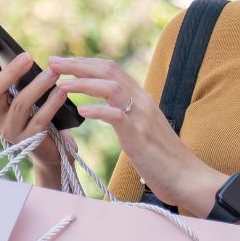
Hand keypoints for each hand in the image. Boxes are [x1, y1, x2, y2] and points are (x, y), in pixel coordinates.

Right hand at [0, 27, 70, 166]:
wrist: (50, 150)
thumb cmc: (36, 113)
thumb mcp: (23, 91)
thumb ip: (16, 74)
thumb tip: (15, 47)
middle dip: (10, 72)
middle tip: (28, 56)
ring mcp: (9, 130)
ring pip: (20, 104)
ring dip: (38, 86)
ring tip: (54, 71)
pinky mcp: (28, 141)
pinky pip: (40, 120)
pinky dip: (52, 104)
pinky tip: (62, 91)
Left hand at [47, 54, 223, 211]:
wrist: (187, 178)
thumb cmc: (162, 159)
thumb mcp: (141, 130)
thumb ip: (125, 115)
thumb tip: (105, 110)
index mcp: (140, 98)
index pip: (111, 70)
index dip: (85, 63)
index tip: (62, 62)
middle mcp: (142, 101)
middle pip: (108, 71)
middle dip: (78, 65)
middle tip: (53, 62)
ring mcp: (142, 116)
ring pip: (111, 87)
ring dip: (83, 83)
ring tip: (61, 84)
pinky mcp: (140, 135)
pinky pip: (116, 116)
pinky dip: (98, 111)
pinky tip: (81, 111)